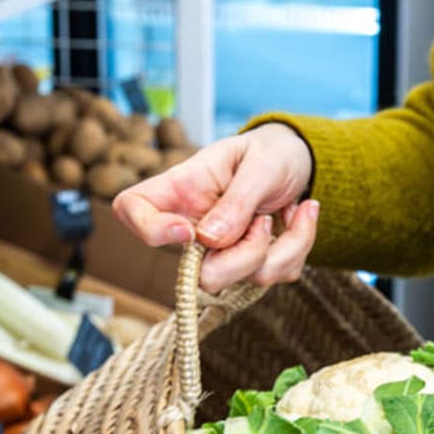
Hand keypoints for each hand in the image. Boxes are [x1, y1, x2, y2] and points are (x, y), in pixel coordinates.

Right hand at [112, 123, 317, 292]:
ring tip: (290, 207)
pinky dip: (299, 245)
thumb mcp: (261, 164)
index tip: (187, 231)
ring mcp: (223, 252)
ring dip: (282, 246)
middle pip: (200, 275)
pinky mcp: (253, 265)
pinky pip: (277, 275)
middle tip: (264, 218)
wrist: (301, 162)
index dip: (149, 230)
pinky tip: (300, 215)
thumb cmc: (272, 152)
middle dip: (245, 255)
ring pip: (244, 281)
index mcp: (182, 189)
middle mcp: (195, 227)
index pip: (132, 210)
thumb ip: (237, 200)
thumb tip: (210, 239)